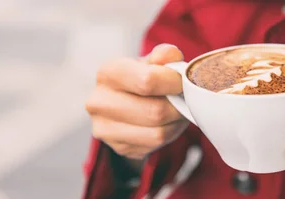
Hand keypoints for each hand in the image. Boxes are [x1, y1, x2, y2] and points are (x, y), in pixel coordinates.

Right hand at [85, 44, 188, 159]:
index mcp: (108, 73)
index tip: (183, 82)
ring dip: (176, 123)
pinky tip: (166, 124)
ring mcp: (105, 129)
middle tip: (184, 100)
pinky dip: (168, 135)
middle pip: (155, 111)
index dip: (174, 83)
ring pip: (157, 134)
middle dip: (178, 107)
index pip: (148, 81)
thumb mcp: (152, 62)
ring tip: (177, 112)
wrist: (125, 104)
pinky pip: (155, 146)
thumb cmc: (141, 78)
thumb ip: (164, 55)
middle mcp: (99, 102)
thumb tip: (170, 56)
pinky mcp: (118, 148)